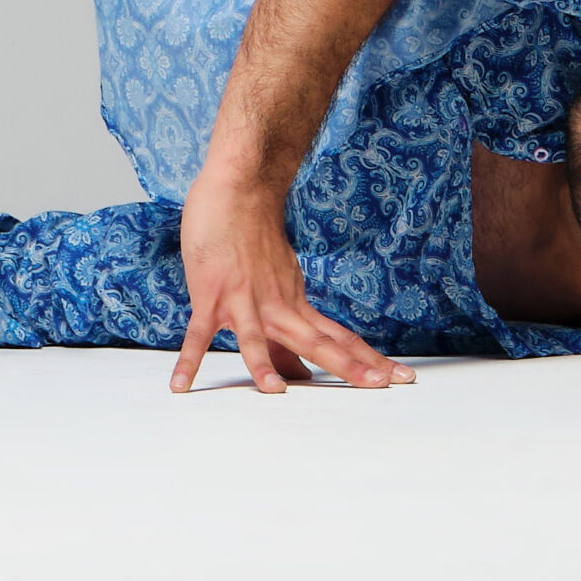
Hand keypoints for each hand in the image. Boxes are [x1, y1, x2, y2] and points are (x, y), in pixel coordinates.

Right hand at [171, 170, 413, 393]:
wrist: (241, 187)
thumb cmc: (257, 237)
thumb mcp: (282, 285)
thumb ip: (291, 330)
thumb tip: (302, 373)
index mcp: (295, 305)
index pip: (338, 337)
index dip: (367, 359)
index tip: (399, 378)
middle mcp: (276, 306)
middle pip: (316, 341)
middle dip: (349, 366)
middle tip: (383, 386)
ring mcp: (243, 300)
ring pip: (255, 337)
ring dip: (263, 364)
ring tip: (274, 393)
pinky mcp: (211, 295)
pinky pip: (198, 333)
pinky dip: (190, 359)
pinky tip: (182, 383)